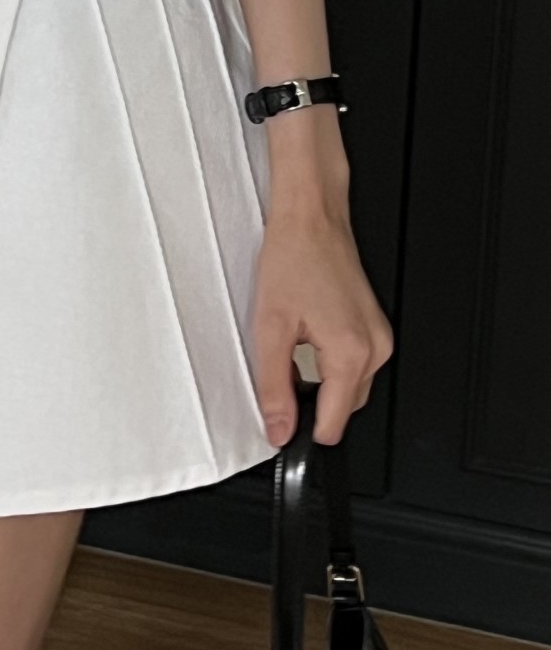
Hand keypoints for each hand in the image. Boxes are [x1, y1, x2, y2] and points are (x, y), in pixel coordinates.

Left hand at [252, 199, 393, 447]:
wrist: (312, 218)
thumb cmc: (294, 257)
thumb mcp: (271, 327)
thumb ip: (273, 385)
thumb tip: (278, 426)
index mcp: (351, 353)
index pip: (334, 425)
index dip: (303, 431)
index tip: (282, 427)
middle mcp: (374, 349)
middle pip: (344, 408)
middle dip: (312, 403)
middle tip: (279, 372)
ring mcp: (379, 337)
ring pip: (350, 387)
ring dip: (321, 383)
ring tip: (292, 348)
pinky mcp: (375, 327)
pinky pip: (355, 364)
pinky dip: (330, 364)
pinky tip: (307, 339)